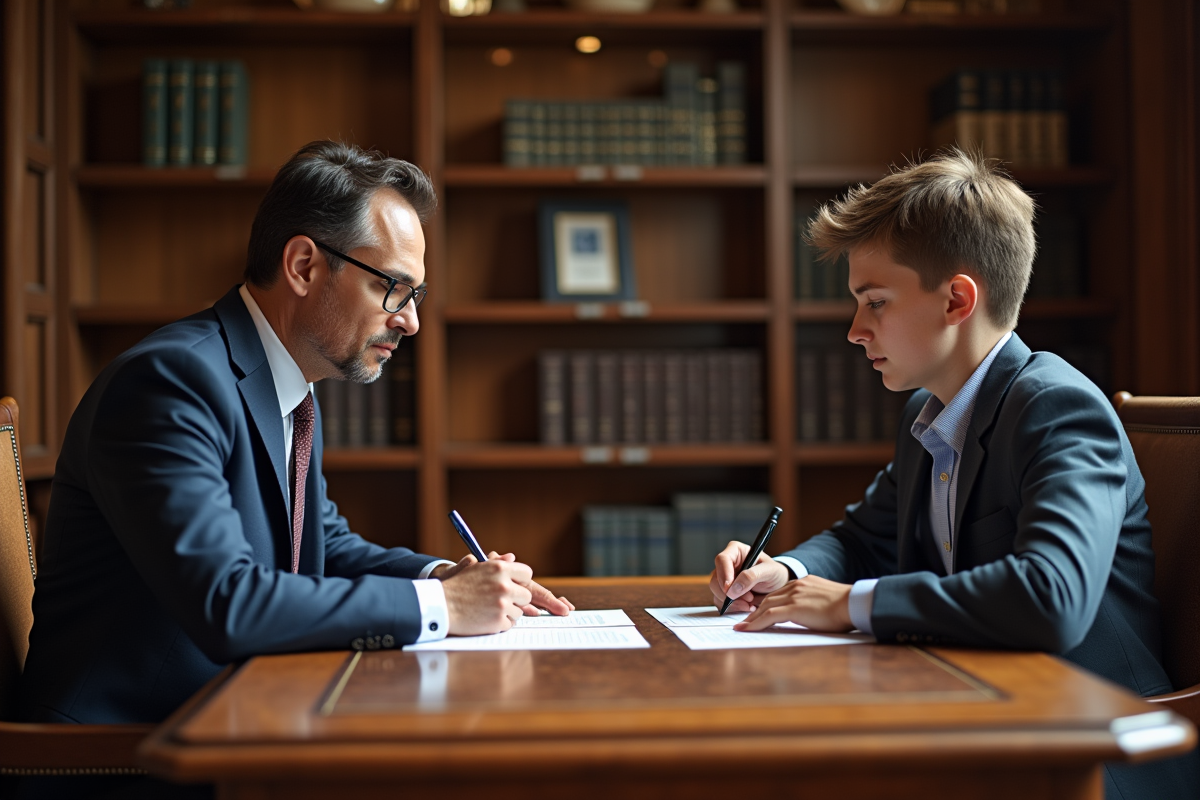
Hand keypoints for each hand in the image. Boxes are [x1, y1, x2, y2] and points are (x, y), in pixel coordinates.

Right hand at [439, 554, 533, 635]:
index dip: (521, 581)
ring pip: (519, 612)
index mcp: (499, 568)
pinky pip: (509, 624)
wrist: (441, 606)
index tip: (514, 585)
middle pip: (526, 595)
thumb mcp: (475, 567)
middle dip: (515, 599)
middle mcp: (504, 586)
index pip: (527, 573)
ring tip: (490, 610)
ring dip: (508, 612)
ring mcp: (502, 604)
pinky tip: (487, 619)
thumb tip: (512, 557)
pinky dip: (500, 624)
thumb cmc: (457, 586)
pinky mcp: (498, 622)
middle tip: (500, 601)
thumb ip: (496, 562)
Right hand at [709, 541, 790, 612]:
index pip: (722, 560)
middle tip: (748, 599)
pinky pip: (720, 602)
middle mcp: (726, 564)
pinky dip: (733, 608)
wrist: (777, 585)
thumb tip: (733, 589)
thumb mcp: (769, 571)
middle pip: (716, 579)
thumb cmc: (774, 572)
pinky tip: (747, 606)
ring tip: (750, 603)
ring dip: (732, 602)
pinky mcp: (725, 593)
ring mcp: (724, 579)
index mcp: (735, 551)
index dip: (724, 574)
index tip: (729, 589)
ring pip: (716, 593)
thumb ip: (752, 576)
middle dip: (729, 593)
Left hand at [733, 575, 853, 632]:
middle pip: (768, 599)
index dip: (765, 605)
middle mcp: (796, 586)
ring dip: (752, 619)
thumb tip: (807, 614)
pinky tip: (747, 630)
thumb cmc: (845, 607)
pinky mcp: (794, 607)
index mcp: (803, 583)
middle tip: (744, 622)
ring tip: (742, 628)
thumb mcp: (824, 601)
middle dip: (754, 612)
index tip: (757, 614)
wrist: (854, 604)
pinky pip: (769, 616)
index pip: (778, 594)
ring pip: (765, 607)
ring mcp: (794, 596)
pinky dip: (755, 623)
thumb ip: (811, 603)